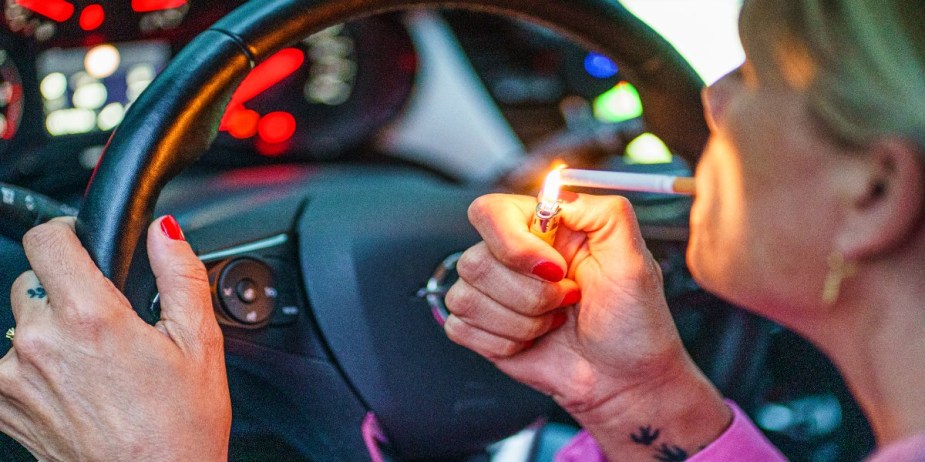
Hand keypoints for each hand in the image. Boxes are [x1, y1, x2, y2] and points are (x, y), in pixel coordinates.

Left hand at [0, 216, 230, 460]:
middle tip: (106, 321)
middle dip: (64, 289)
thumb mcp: (200, 343)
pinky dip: (33, 367)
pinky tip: (73, 387)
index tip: (84, 247)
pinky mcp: (4, 408)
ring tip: (93, 363)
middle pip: (30, 280)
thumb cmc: (181, 427)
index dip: (68, 234)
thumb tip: (164, 232)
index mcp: (92, 318)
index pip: (46, 240)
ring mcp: (14, 379)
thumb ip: (180, 274)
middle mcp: (42, 344)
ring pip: (18, 324)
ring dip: (48, 331)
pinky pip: (5, 365)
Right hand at [445, 193, 728, 457]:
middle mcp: (511, 255)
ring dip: (521, 321)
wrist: (625, 380)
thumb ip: (606, 212)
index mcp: (541, 228)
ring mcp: (493, 292)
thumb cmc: (634, 321)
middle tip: (568, 301)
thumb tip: (559, 192)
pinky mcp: (481, 328)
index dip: (513, 245)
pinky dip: (502, 342)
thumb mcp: (635, 259)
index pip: (490, 212)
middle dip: (529, 295)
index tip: (555, 270)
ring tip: (555, 323)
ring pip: (466, 297)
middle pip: (475, 261)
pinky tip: (533, 342)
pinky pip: (460, 327)